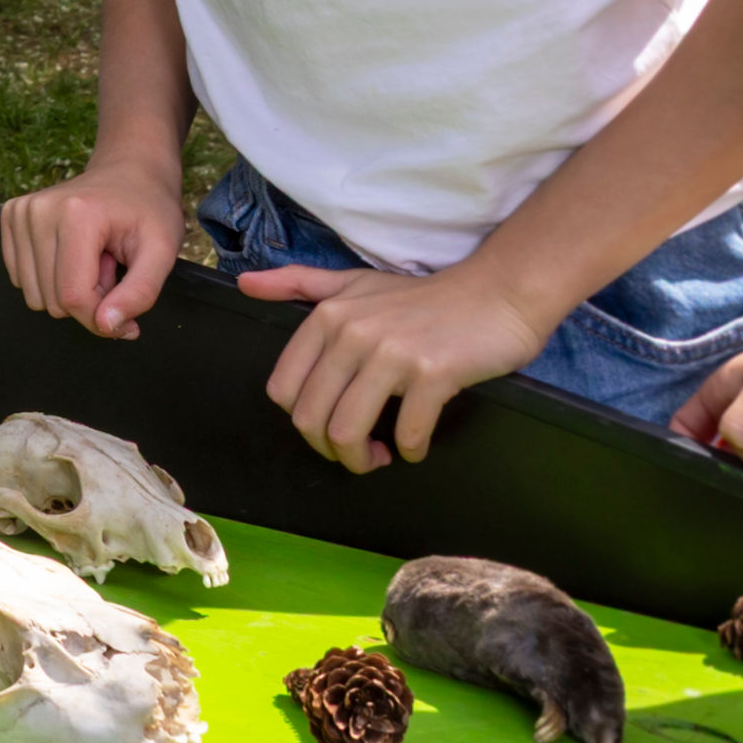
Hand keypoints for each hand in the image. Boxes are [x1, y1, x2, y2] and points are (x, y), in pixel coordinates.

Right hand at [0, 158, 187, 335]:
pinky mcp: (11, 217)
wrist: (130, 170)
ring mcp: (20, 212)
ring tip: (94, 258)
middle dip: (88, 298)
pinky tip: (74, 253)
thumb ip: (140, 293)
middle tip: (111, 266)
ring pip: (35, 295)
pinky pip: (21, 279)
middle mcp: (38, 210)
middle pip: (52, 300)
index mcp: (77, 214)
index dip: (102, 318)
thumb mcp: (163, 252)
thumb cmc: (149, 209)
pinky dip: (51, 277)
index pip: (73, 296)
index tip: (127, 315)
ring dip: (69, 288)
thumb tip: (106, 326)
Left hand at [245, 254, 553, 470]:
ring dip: (363, 459)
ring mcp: (392, 353)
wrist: (497, 293)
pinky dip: (411, 451)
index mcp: (327, 317)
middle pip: (311, 418)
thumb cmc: (422, 298)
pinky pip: (408, 434)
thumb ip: (299, 284)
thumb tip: (245, 284)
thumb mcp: (354, 283)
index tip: (328, 427)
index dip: (302, 421)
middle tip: (357, 453)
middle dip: (330, 450)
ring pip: (348, 431)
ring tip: (383, 455)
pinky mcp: (433, 373)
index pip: (284, 390)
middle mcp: (352, 333)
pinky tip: (417, 446)